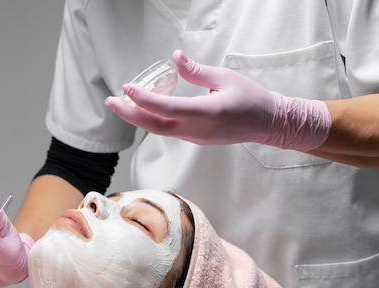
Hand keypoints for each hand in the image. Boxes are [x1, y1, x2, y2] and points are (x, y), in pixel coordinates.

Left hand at [105, 50, 330, 150]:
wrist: (267, 123)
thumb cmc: (251, 98)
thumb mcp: (225, 78)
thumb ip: (196, 71)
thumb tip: (174, 58)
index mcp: (207, 113)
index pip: (166, 109)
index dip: (143, 99)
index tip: (127, 88)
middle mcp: (198, 130)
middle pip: (155, 126)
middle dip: (130, 114)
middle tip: (110, 101)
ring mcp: (196, 137)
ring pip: (160, 130)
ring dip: (138, 119)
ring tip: (121, 105)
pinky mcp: (197, 138)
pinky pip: (170, 130)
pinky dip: (153, 121)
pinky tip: (143, 110)